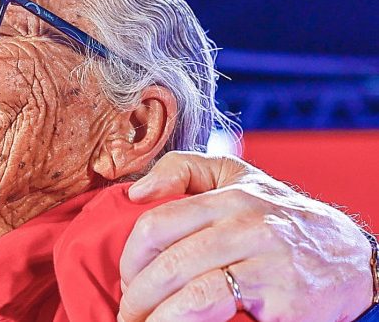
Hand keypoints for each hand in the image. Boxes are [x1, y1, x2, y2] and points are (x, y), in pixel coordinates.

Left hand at [117, 151, 373, 321]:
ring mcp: (270, 267)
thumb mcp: (236, 176)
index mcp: (229, 197)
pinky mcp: (287, 306)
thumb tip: (135, 193)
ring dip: (161, 318)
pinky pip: (227, 319)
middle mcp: (249, 228)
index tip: (125, 277)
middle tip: (128, 312)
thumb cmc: (278, 214)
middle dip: (140, 295)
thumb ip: (181, 170)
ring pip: (197, 296)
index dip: (132, 256)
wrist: (351, 257)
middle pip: (173, 265)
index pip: (159, 224)